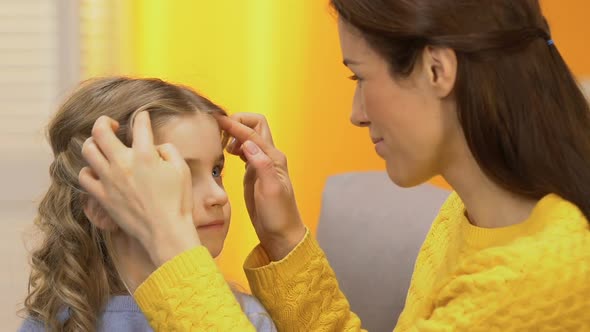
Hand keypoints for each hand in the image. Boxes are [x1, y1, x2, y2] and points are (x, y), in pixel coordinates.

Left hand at [78, 112, 199, 265]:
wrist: (166, 231)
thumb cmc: (178, 201)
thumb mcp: (181, 169)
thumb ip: (168, 149)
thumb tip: (155, 146)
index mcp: (145, 155)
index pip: (139, 124)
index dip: (143, 117)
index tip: (143, 118)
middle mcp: (122, 163)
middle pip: (100, 130)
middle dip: (105, 121)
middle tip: (113, 125)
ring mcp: (108, 180)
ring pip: (88, 149)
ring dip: (94, 142)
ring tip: (103, 146)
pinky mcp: (102, 196)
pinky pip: (84, 176)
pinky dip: (89, 169)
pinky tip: (99, 170)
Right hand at [216, 113, 305, 260]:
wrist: (281, 234)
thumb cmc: (278, 215)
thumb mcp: (271, 190)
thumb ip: (261, 165)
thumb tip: (248, 143)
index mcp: (274, 159)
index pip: (252, 133)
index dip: (235, 125)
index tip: (216, 121)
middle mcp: (269, 157)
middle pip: (255, 126)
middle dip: (238, 123)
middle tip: (221, 134)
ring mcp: (261, 164)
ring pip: (249, 137)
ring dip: (235, 134)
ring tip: (221, 144)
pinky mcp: (253, 173)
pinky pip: (244, 151)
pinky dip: (234, 146)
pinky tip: (226, 153)